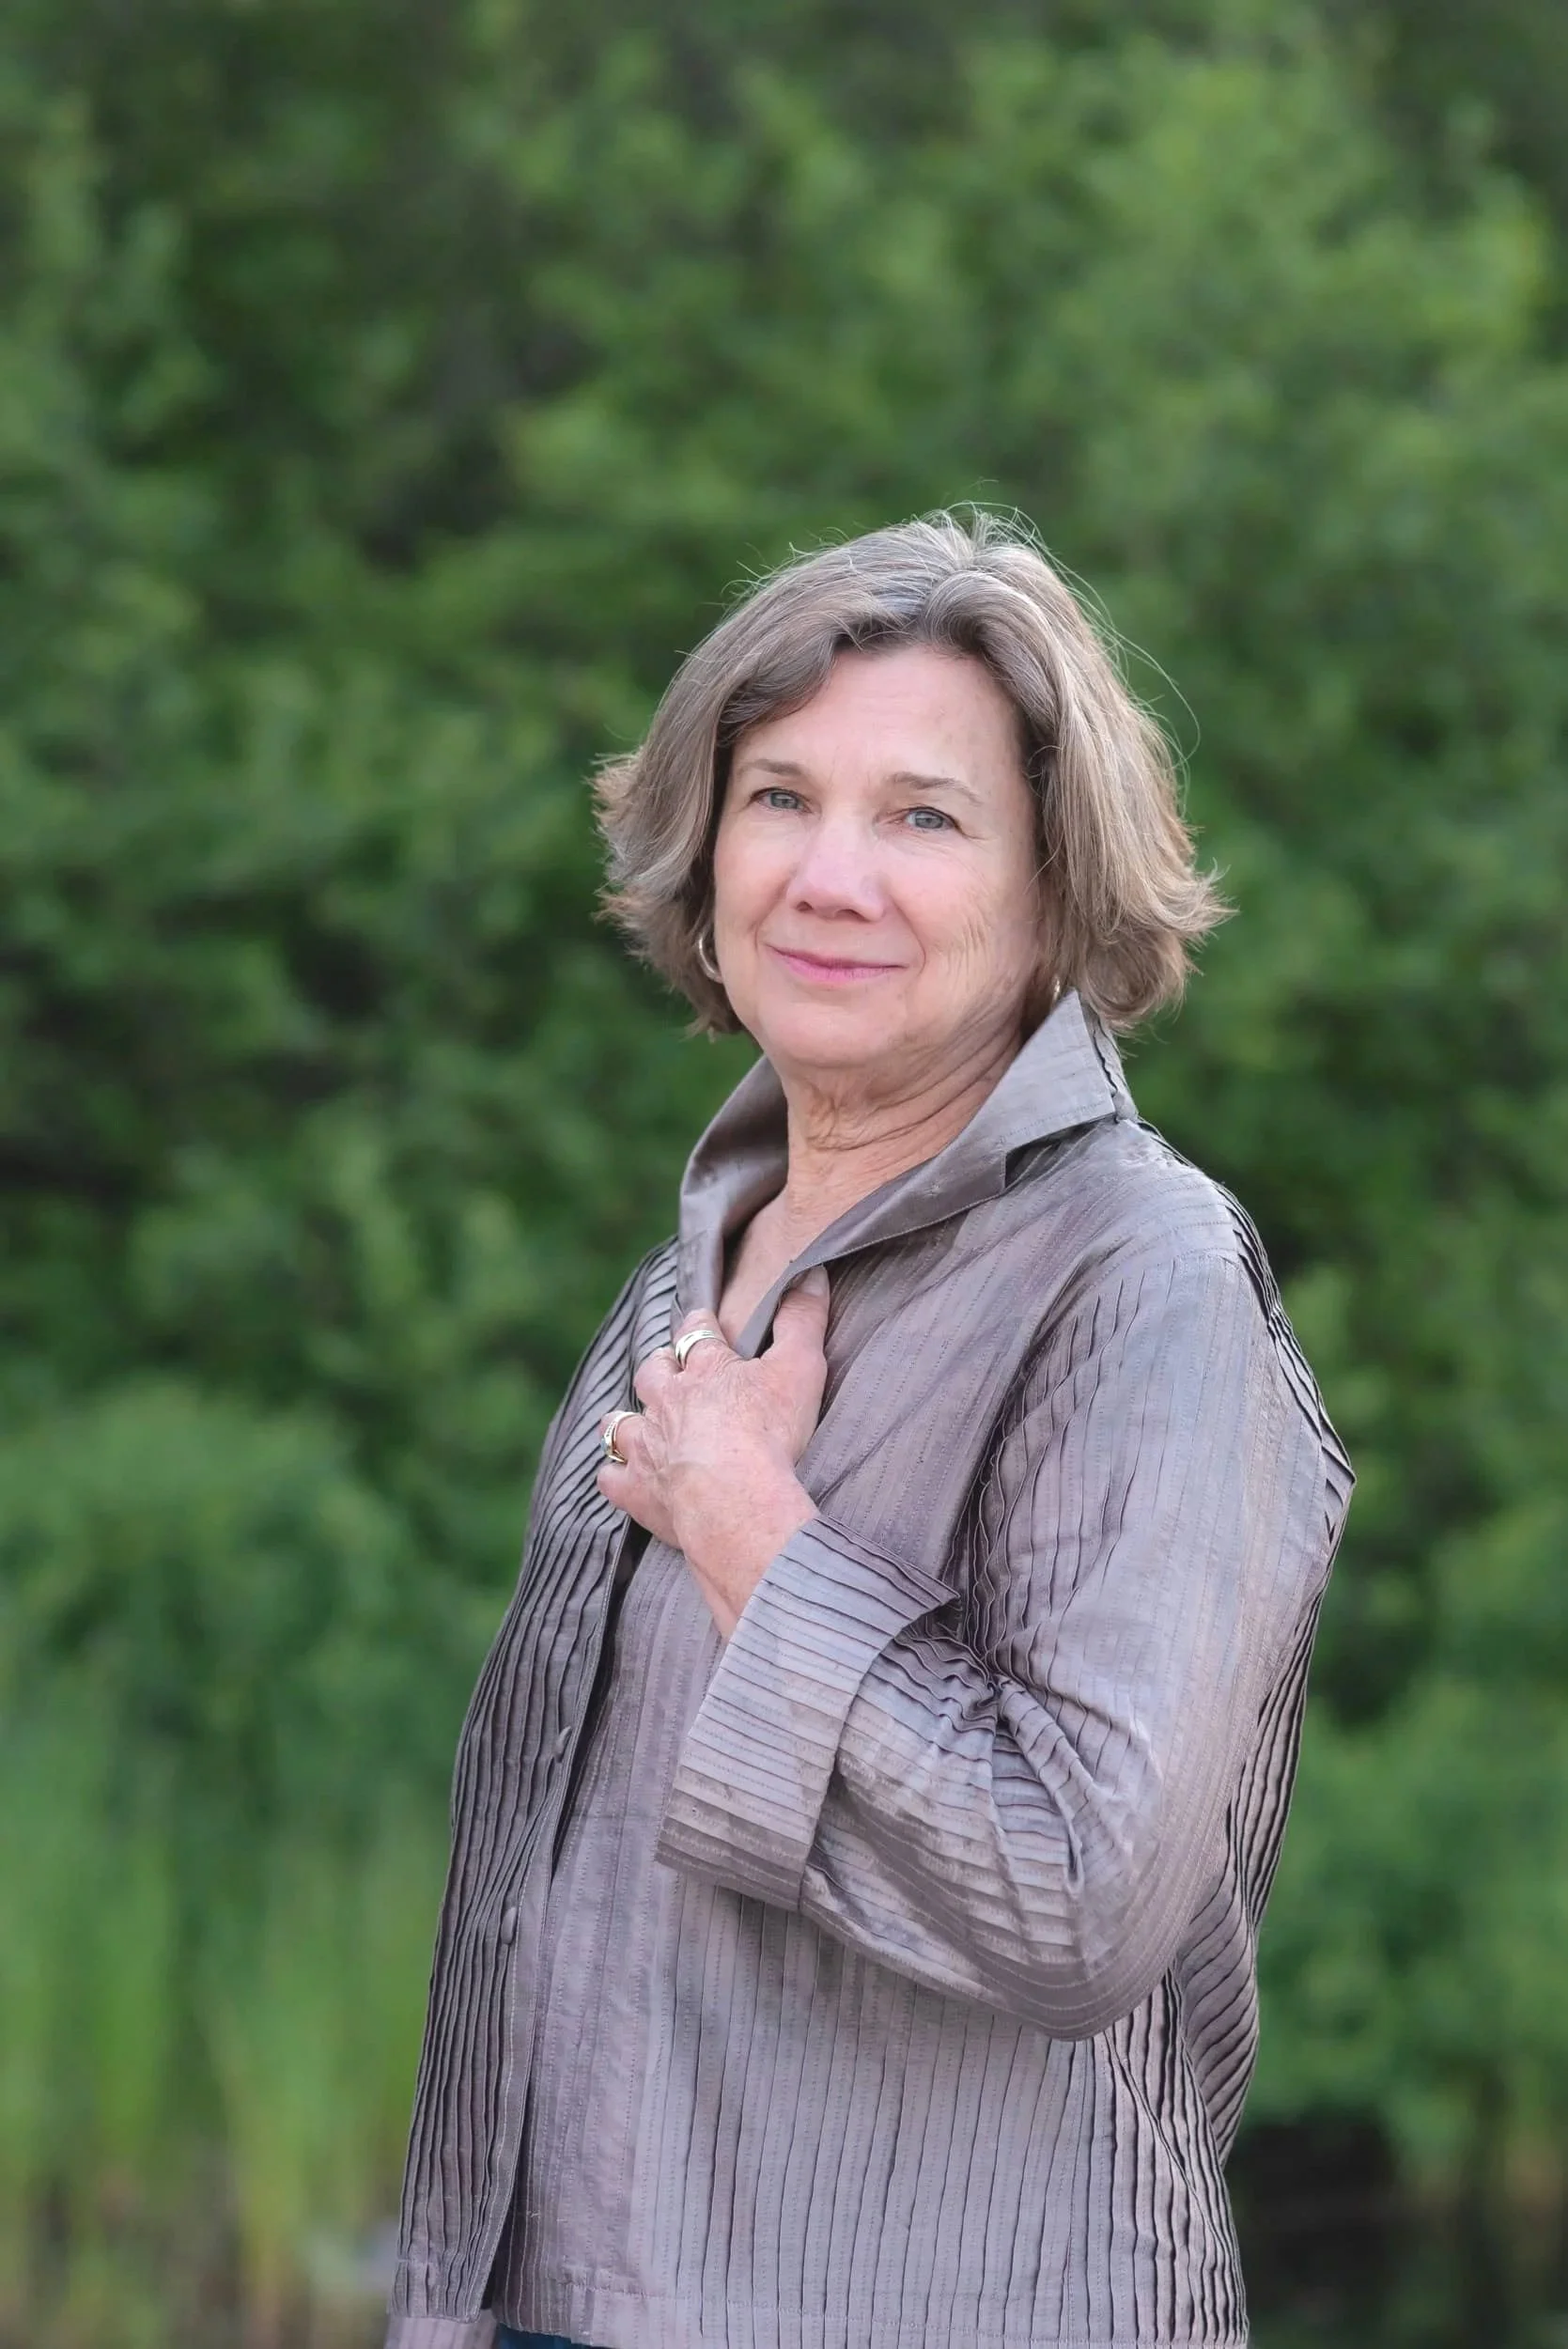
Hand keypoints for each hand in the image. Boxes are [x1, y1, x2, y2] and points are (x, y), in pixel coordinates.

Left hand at [597, 1267, 828, 1636]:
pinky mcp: (636, 1489)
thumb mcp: (800, 1368)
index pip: (696, 1332)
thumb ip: (803, 1321)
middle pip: (652, 1373)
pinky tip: (620, 1477)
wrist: (735, 1501)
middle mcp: (667, 1401)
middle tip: (667, 1368)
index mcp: (706, 1369)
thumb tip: (811, 1274)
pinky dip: (614, 1475)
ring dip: (626, 1420)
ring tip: (637, 1422)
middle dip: (659, 1368)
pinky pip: (611, 1478)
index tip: (702, 1320)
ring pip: (620, 1423)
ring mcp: (646, 1445)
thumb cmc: (770, 1434)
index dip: (699, 1324)